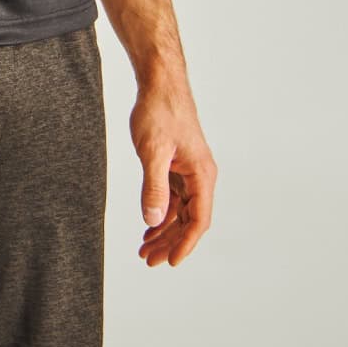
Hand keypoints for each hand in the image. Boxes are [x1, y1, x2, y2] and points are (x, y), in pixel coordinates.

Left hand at [131, 81, 216, 265]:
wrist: (159, 84)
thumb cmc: (160, 112)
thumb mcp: (153, 152)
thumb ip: (154, 187)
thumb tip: (153, 220)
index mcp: (202, 174)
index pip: (199, 220)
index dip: (186, 244)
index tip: (171, 262)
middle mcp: (200, 176)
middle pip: (189, 220)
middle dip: (170, 242)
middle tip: (149, 260)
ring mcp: (189, 172)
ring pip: (180, 212)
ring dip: (164, 231)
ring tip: (145, 249)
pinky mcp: (177, 167)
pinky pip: (172, 199)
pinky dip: (160, 214)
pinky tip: (148, 226)